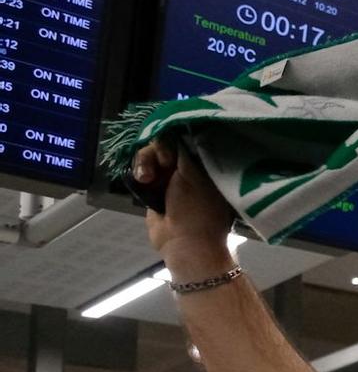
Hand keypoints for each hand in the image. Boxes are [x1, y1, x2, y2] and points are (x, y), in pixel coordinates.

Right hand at [131, 140, 237, 277]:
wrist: (183, 242)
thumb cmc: (196, 208)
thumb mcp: (192, 174)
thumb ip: (181, 150)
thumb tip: (171, 129)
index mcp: (205, 165)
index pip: (187, 138)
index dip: (175, 134)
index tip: (169, 139)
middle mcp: (188, 169)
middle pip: (164, 145)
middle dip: (158, 151)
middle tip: (164, 162)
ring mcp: (170, 179)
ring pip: (150, 157)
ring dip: (145, 162)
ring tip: (146, 178)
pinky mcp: (153, 189)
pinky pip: (141, 171)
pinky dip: (139, 171)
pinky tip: (141, 178)